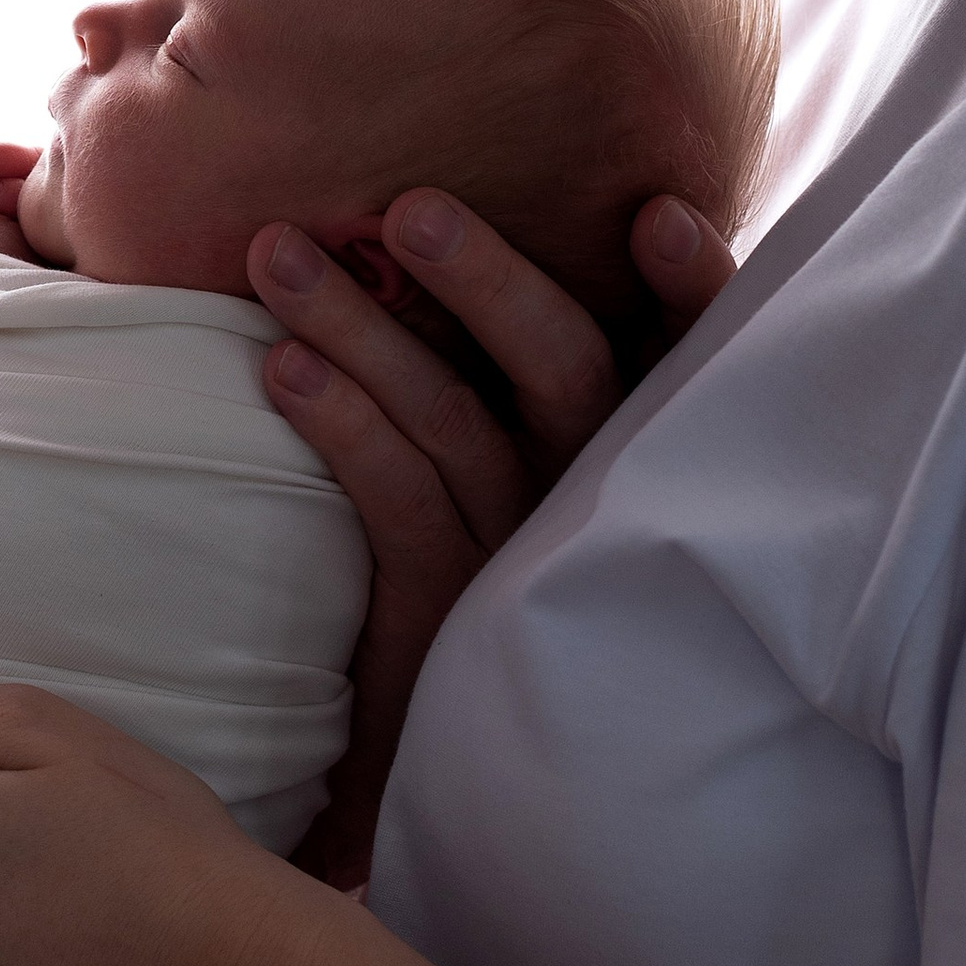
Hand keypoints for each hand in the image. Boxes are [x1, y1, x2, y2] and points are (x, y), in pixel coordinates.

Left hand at [260, 189, 735, 884]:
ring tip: (276, 255)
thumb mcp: (537, 465)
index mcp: (637, 448)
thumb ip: (528, 369)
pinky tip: (282, 369)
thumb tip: (435, 228)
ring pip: (454, 420)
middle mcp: (600, 498)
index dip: (689, 292)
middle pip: (565, 371)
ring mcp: (527, 557)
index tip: (656, 216)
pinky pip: (397, 498)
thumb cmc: (484, 563)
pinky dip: (340, 422)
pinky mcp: (451, 611)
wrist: (431, 757)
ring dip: (359, 326)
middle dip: (488, 281)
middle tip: (406, 207)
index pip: (686, 360)